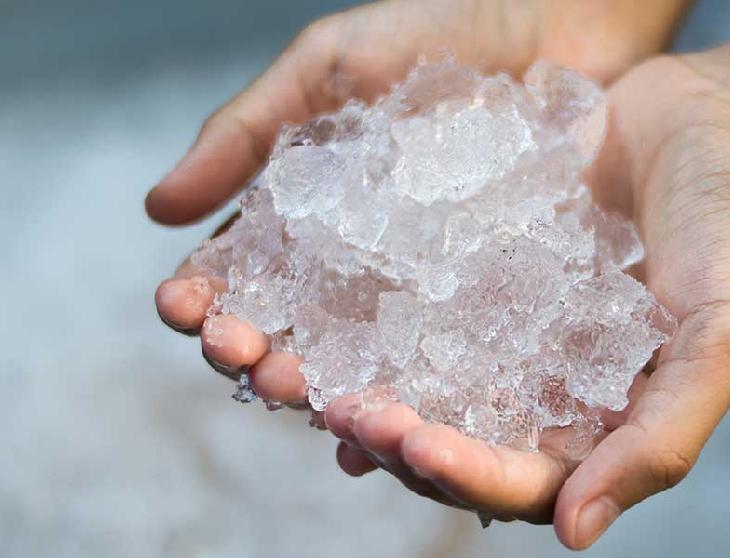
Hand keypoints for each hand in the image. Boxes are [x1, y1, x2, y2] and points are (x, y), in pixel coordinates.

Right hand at [152, 0, 687, 380]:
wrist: (561, 19)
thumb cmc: (442, 25)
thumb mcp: (331, 64)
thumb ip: (248, 130)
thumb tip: (156, 209)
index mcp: (309, 211)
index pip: (241, 269)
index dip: (206, 296)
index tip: (182, 310)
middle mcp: (361, 259)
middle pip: (297, 327)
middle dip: (263, 353)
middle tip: (252, 367)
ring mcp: (427, 281)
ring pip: (366, 354)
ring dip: (330, 385)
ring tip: (312, 395)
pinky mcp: (493, 293)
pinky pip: (453, 351)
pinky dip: (423, 389)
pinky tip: (401, 416)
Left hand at [320, 55, 729, 546]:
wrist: (716, 115)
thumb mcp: (725, 338)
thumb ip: (663, 439)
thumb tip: (577, 535)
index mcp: (605, 423)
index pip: (527, 480)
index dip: (468, 473)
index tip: (414, 443)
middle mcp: (550, 385)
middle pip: (463, 439)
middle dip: (402, 438)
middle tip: (346, 412)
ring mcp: (512, 325)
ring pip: (429, 379)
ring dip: (373, 386)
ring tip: (312, 379)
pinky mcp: (482, 265)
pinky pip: (423, 300)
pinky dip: (375, 315)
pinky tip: (327, 311)